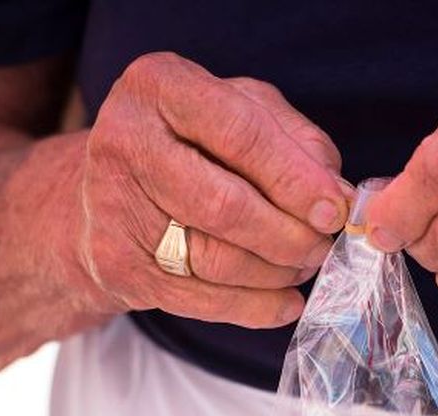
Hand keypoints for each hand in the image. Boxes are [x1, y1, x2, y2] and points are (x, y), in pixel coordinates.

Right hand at [80, 52, 351, 327]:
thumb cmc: (189, 145)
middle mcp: (126, 141)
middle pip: (226, 206)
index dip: (296, 179)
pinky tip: (285, 302)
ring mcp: (114, 208)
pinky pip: (202, 300)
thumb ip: (295, 141)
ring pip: (217, 260)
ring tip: (303, 265)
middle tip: (322, 245)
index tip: (336, 209)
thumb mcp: (240, 113)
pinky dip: (256, 308)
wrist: (100, 195)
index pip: (241, 134)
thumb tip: (338, 197)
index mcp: (159, 86)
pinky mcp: (117, 267)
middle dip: (290, 234)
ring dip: (277, 272)